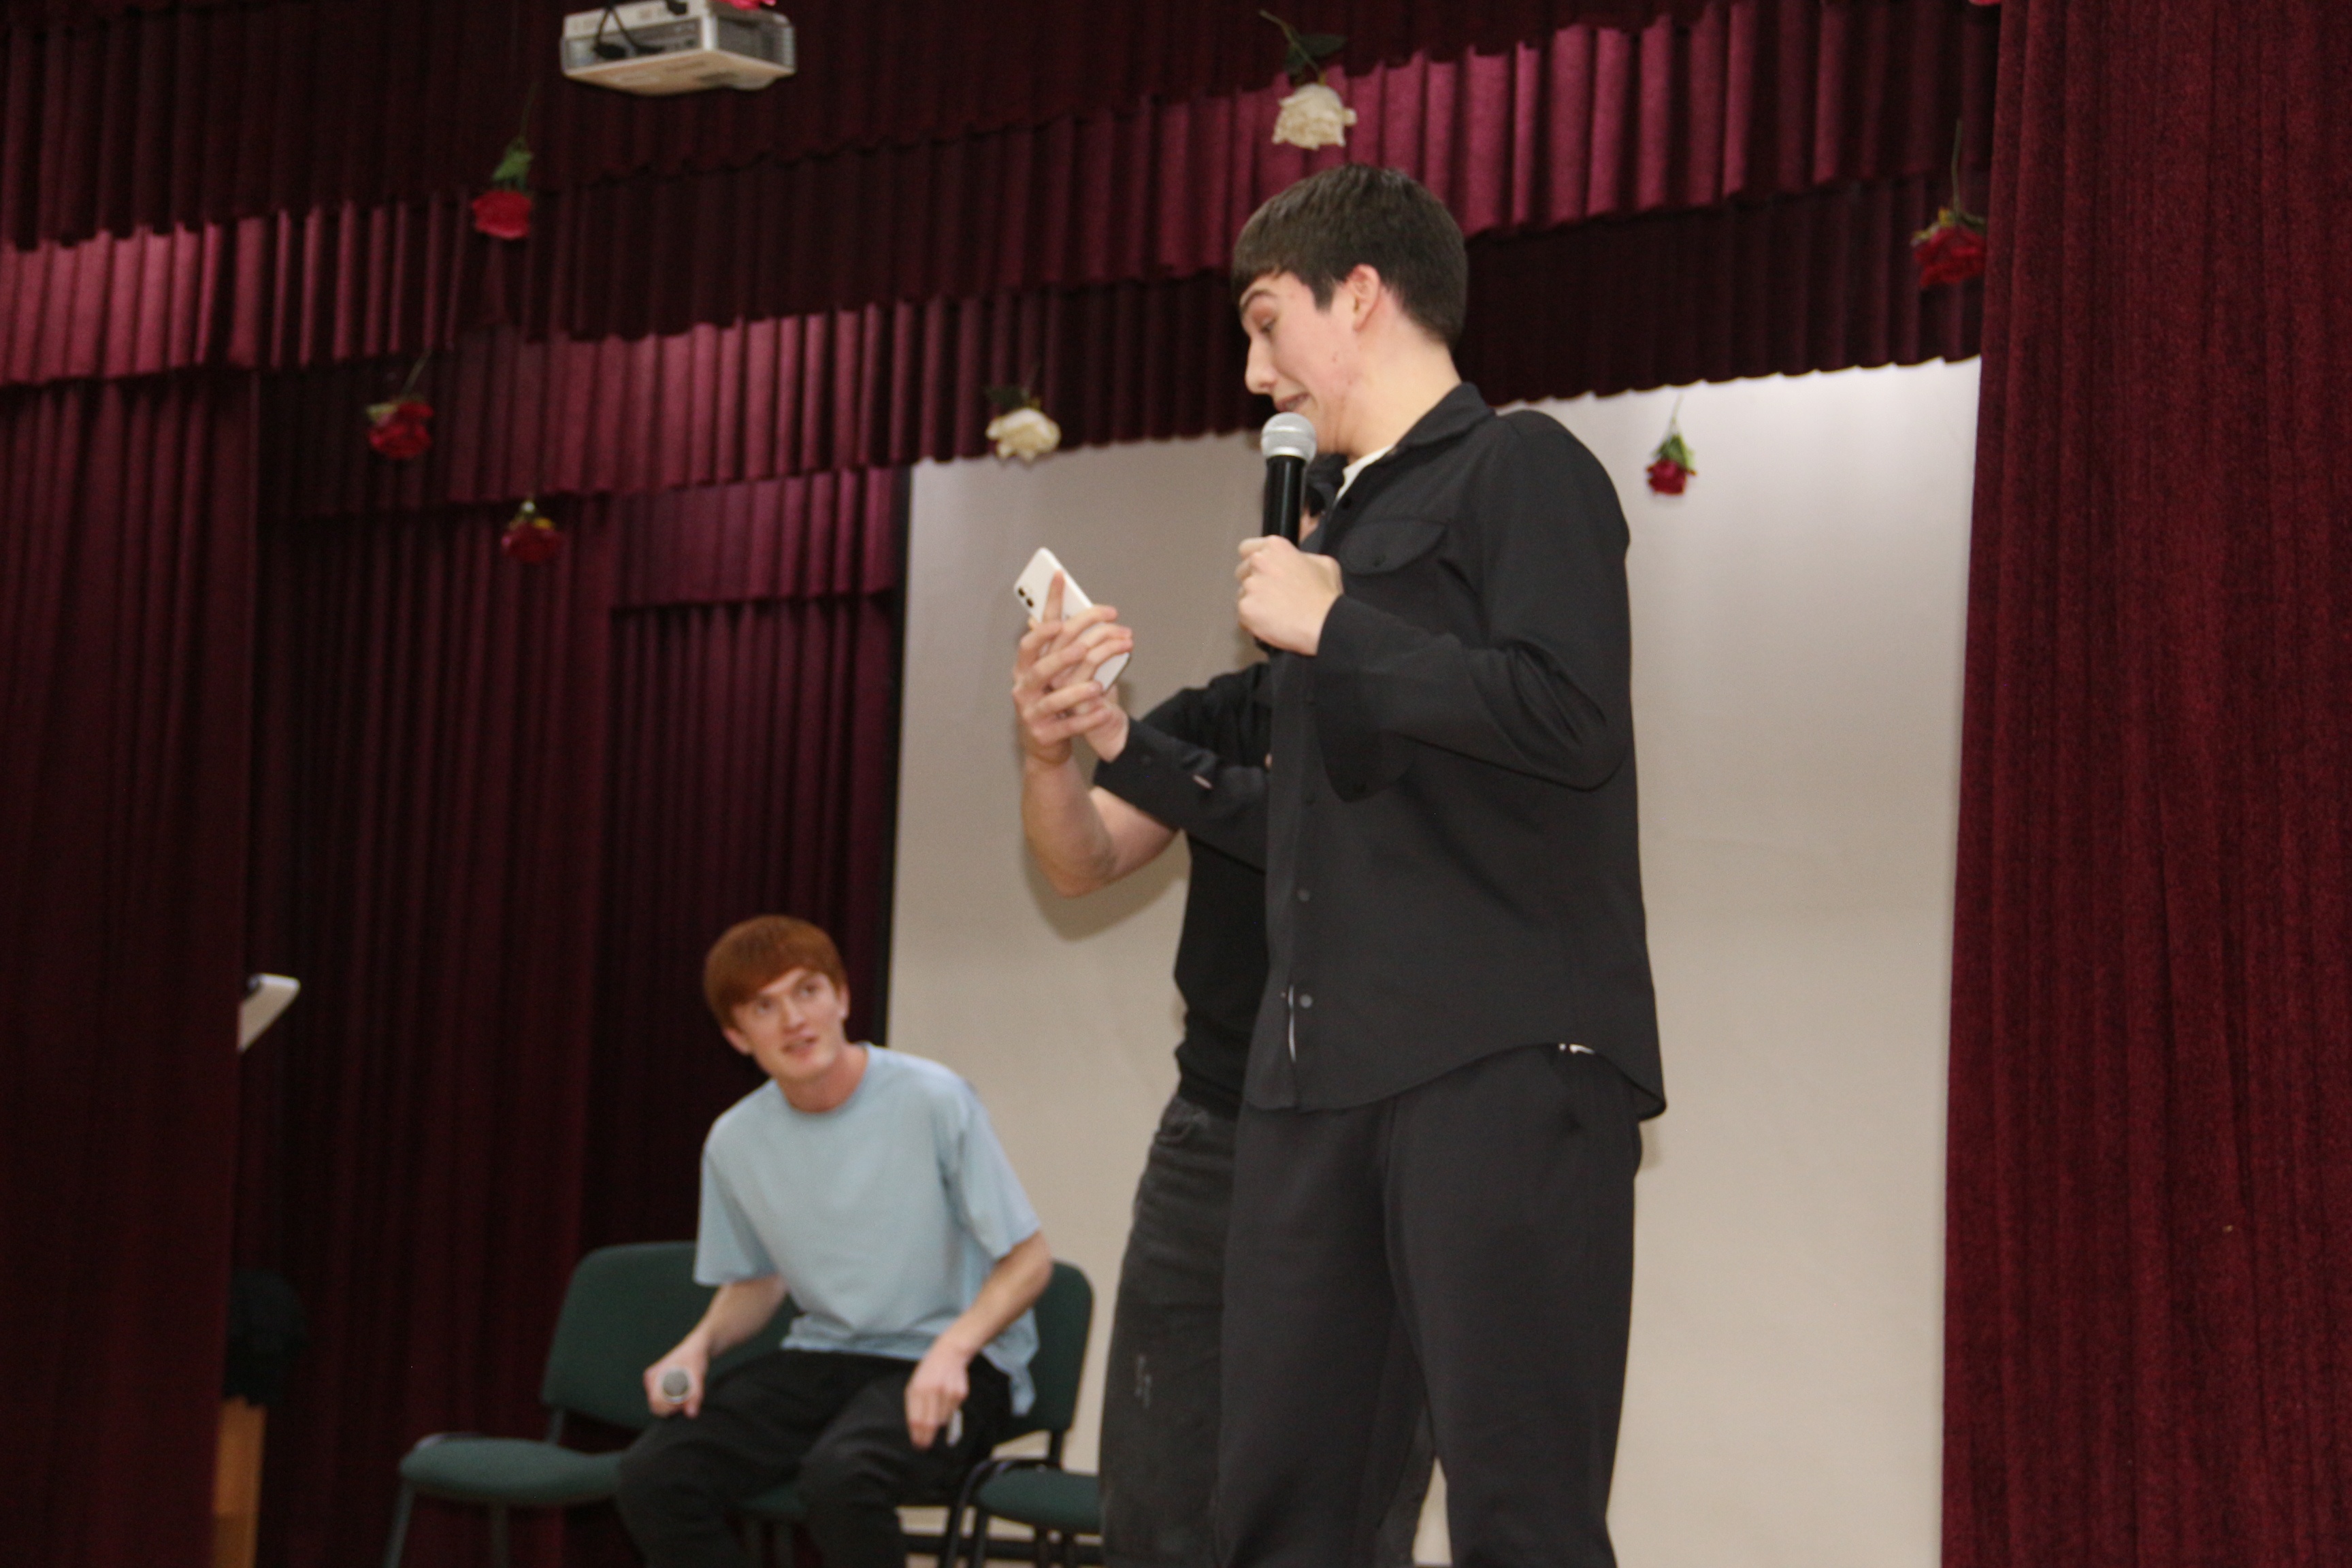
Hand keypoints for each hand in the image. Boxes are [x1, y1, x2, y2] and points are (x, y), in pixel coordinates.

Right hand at [644, 1343, 709, 1418]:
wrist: (696, 1348)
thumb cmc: (695, 1358)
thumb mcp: (697, 1375)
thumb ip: (695, 1395)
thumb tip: (691, 1414)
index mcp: (654, 1375)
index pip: (656, 1402)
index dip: (670, 1407)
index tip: (685, 1402)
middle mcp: (651, 1380)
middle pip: (656, 1407)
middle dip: (672, 1408)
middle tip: (687, 1399)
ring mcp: (653, 1383)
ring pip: (660, 1406)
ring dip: (674, 1405)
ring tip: (686, 1392)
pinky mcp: (658, 1387)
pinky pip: (663, 1402)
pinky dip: (674, 1401)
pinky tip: (683, 1392)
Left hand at [904, 1339, 971, 1449]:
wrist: (949, 1353)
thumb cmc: (928, 1372)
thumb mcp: (915, 1384)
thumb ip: (914, 1406)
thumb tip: (917, 1430)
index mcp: (919, 1388)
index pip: (917, 1419)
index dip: (917, 1435)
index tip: (917, 1444)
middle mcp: (934, 1390)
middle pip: (930, 1423)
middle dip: (926, 1437)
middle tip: (924, 1446)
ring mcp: (949, 1392)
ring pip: (942, 1420)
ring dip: (938, 1422)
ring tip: (936, 1408)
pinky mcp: (960, 1393)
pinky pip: (952, 1412)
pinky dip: (947, 1412)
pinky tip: (945, 1398)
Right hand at [1013, 573, 1133, 763]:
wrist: (1044, 745)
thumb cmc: (1053, 702)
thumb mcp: (1053, 674)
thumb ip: (1061, 647)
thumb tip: (1071, 615)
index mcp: (1025, 669)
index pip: (1032, 639)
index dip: (1043, 618)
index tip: (1059, 591)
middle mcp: (1024, 689)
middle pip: (1041, 667)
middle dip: (1063, 656)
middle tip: (1085, 647)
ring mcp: (1032, 714)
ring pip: (1053, 700)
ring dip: (1076, 692)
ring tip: (1098, 686)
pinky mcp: (1044, 735)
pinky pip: (1068, 727)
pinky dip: (1086, 720)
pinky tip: (1105, 712)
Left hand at [1236, 537, 1342, 653]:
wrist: (1324, 623)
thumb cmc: (1326, 596)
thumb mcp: (1323, 564)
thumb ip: (1302, 558)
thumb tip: (1297, 562)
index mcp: (1275, 547)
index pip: (1247, 548)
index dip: (1253, 561)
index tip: (1261, 572)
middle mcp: (1258, 562)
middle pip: (1242, 572)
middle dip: (1254, 582)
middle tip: (1272, 595)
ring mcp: (1250, 586)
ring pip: (1242, 594)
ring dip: (1253, 603)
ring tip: (1275, 612)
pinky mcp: (1245, 608)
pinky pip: (1242, 616)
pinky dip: (1253, 622)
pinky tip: (1270, 624)